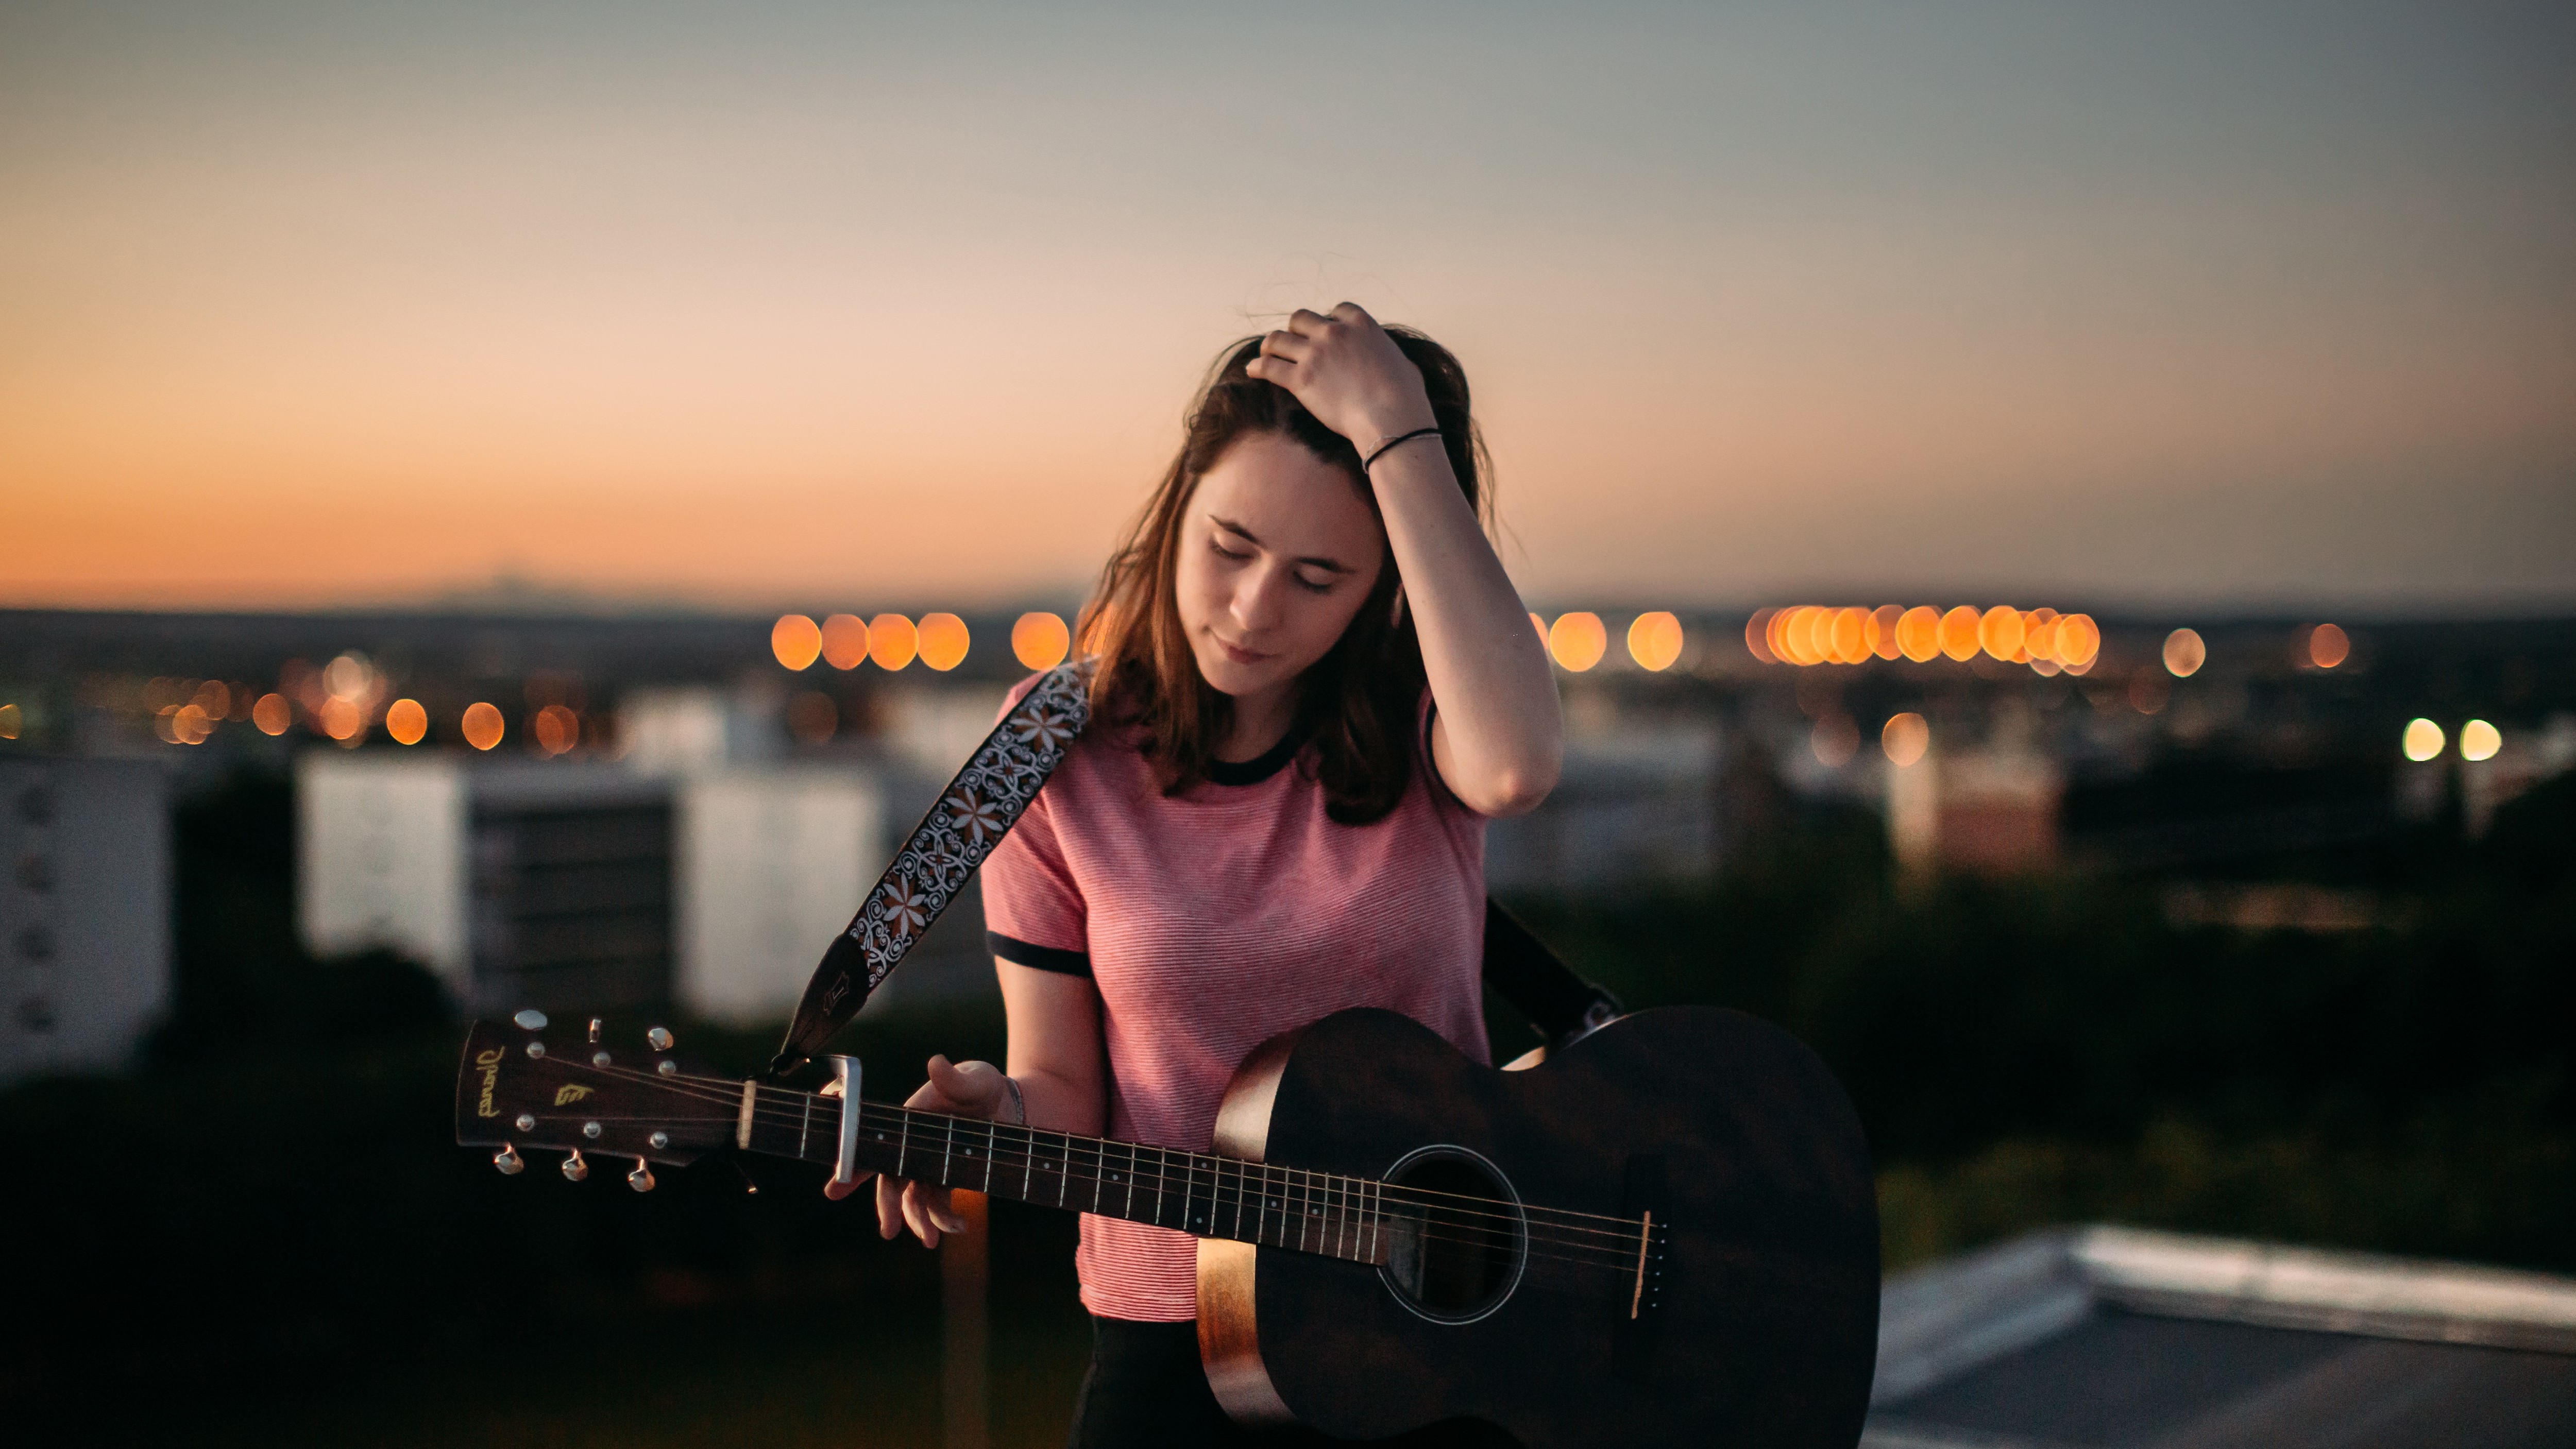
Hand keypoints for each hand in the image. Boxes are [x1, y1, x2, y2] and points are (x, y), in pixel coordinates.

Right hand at [824, 1054, 1009, 1247]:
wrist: (1008, 1104)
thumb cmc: (982, 1085)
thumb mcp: (975, 1079)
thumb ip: (955, 1078)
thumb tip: (935, 1062)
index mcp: (907, 1124)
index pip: (874, 1146)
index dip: (853, 1167)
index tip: (835, 1189)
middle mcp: (912, 1148)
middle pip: (890, 1181)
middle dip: (885, 1207)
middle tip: (888, 1231)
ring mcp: (930, 1166)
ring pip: (913, 1200)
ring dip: (919, 1222)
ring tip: (932, 1240)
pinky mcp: (949, 1179)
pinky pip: (939, 1205)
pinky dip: (946, 1220)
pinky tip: (961, 1226)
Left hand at [1244, 302, 1437, 460]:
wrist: (1391, 419)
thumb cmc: (1405, 397)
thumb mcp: (1402, 362)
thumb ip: (1385, 353)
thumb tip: (1388, 360)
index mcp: (1361, 323)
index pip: (1336, 310)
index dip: (1328, 321)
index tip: (1325, 333)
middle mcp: (1334, 332)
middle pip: (1300, 319)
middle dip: (1296, 331)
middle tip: (1294, 344)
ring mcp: (1314, 354)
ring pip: (1278, 339)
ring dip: (1271, 346)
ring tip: (1267, 354)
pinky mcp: (1300, 379)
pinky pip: (1268, 367)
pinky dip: (1257, 367)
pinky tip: (1251, 370)